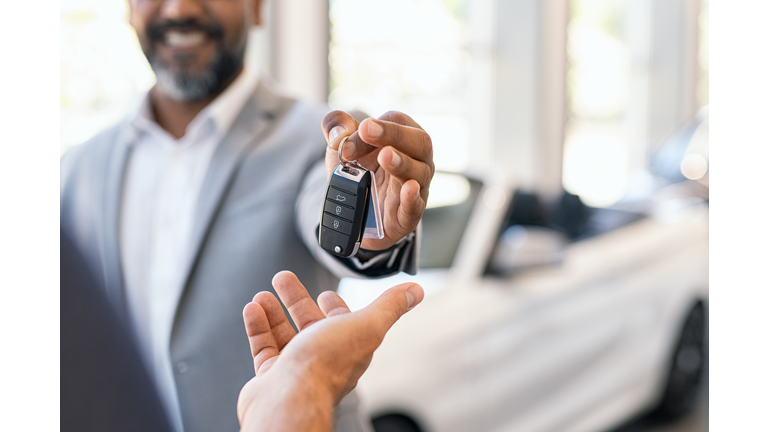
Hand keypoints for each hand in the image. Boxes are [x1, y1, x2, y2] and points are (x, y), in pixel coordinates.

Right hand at [237, 271, 423, 431]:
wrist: (289, 398)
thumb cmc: (326, 366)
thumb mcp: (366, 325)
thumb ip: (389, 307)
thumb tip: (414, 292)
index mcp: (348, 346)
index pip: (344, 323)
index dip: (336, 307)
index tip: (325, 293)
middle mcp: (323, 357)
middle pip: (309, 323)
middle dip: (296, 299)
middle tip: (283, 279)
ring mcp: (296, 368)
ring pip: (284, 334)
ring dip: (274, 311)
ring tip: (263, 294)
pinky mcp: (272, 376)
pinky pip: (264, 348)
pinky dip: (258, 327)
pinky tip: (253, 310)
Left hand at [321, 111, 434, 249]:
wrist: (356, 209)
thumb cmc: (358, 170)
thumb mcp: (342, 145)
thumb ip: (335, 127)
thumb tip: (339, 133)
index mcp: (402, 136)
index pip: (397, 122)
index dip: (378, 126)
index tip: (358, 132)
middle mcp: (416, 159)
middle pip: (420, 142)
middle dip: (394, 135)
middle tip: (368, 132)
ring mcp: (417, 187)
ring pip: (420, 173)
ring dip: (402, 163)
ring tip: (385, 157)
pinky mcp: (409, 214)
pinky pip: (416, 206)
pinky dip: (412, 197)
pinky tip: (408, 188)